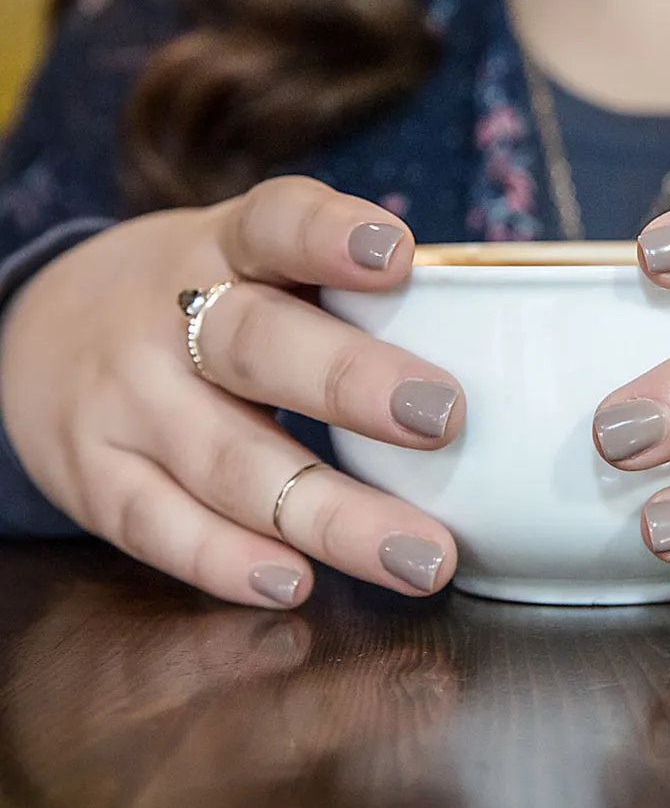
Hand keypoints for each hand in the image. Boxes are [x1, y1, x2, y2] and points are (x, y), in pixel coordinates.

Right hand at [0, 177, 462, 606]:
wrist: (42, 329)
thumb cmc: (202, 301)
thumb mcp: (250, 262)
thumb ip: (340, 290)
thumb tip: (488, 336)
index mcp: (225, 247)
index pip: (274, 224)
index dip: (330, 236)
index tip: (398, 254)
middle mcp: (168, 317)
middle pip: (257, 346)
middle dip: (351, 382)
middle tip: (444, 416)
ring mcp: (125, 401)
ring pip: (228, 461)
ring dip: (331, 515)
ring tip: (421, 555)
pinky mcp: (94, 478)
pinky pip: (159, 527)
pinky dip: (228, 561)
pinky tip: (297, 583)